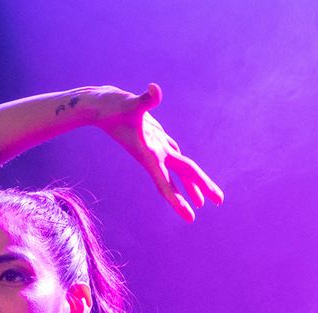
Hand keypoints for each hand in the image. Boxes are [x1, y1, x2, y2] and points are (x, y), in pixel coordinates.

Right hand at [91, 83, 223, 221]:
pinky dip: (181, 163)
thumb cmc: (111, 107)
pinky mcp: (154, 136)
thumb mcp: (129, 104)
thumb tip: (155, 89)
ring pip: (179, 167)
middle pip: (183, 174)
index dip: (177, 200)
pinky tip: (184, 166)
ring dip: (191, 183)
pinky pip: (172, 153)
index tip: (190, 217)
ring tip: (203, 202)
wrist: (97, 106)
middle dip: (201, 188)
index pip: (166, 182)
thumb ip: (145, 100)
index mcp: (149, 153)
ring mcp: (155, 146)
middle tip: (220, 202)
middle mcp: (154, 153)